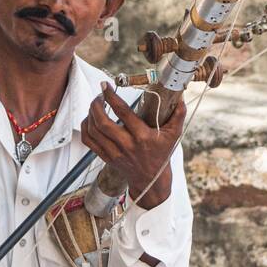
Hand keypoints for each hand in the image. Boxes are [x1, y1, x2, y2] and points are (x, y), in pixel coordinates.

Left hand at [81, 82, 185, 210]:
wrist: (151, 180)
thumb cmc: (162, 154)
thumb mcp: (174, 135)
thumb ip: (178, 115)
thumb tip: (180, 96)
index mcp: (142, 136)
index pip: (123, 112)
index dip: (111, 96)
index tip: (106, 86)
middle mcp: (126, 145)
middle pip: (102, 122)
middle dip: (96, 105)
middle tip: (99, 95)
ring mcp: (115, 153)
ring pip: (94, 131)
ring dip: (90, 114)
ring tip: (96, 104)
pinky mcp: (107, 158)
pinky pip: (89, 141)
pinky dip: (86, 127)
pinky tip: (90, 119)